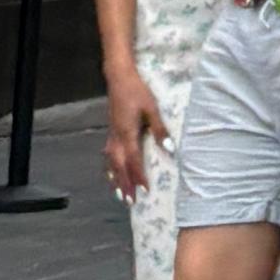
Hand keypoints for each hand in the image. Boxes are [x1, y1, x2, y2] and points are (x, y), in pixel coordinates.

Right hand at [102, 67, 169, 199]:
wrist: (119, 77)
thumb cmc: (137, 91)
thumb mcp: (152, 109)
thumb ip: (159, 130)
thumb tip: (170, 149)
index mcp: (127, 133)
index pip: (134, 161)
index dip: (139, 177)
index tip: (145, 191)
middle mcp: (117, 138)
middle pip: (120, 166)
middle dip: (126, 184)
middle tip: (130, 202)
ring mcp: (112, 135)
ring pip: (112, 162)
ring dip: (116, 179)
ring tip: (120, 194)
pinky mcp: (111, 131)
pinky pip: (109, 155)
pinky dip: (110, 168)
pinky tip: (111, 173)